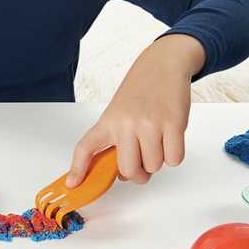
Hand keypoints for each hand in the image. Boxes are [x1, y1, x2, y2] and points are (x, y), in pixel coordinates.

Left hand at [66, 35, 203, 186]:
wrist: (162, 64)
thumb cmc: (140, 91)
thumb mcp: (119, 113)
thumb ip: (119, 143)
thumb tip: (124, 176)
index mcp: (108, 121)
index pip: (86, 147)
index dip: (77, 168)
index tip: (73, 184)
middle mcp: (125, 123)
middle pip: (129, 170)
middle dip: (139, 173)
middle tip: (143, 162)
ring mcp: (149, 123)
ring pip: (154, 166)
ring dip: (159, 160)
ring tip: (158, 140)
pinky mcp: (173, 123)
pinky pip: (174, 159)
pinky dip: (175, 155)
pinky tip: (170, 138)